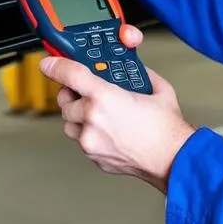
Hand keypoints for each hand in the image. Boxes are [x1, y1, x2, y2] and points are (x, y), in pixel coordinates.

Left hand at [40, 30, 196, 192]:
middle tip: (86, 90)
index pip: (69, 75)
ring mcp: (91, 141)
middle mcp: (93, 119)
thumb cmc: (166, 128)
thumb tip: (131, 68)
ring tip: (99, 113)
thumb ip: (139, 73)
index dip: (56, 66)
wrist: (173, 159)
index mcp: (105, 97)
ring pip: (69, 124)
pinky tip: (109, 130)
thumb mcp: (157, 88)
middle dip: (73, 94)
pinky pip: (82, 140)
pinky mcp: (94, 157)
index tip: (49, 64)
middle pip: (64, 101)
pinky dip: (90, 133)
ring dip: (78, 115)